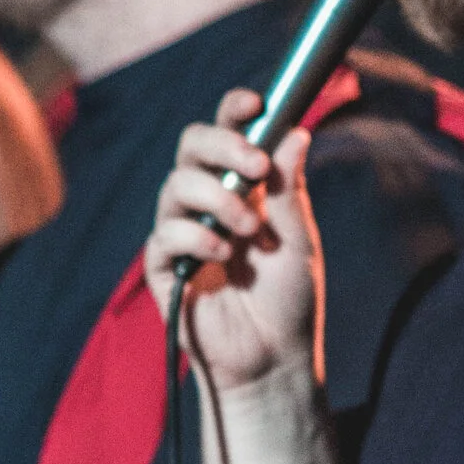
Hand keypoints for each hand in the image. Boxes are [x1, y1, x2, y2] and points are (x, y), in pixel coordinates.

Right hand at [144, 92, 324, 394]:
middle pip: (192, 145)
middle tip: (256, 167)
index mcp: (243, 187)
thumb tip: (296, 131)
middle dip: (222, 146)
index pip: (228, 134)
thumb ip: (291, 189)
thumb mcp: (299, 240)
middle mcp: (208, 201)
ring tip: (249, 229)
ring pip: (176, 184)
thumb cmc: (289, 300)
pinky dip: (194, 237)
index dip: (235, 111)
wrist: (274, 359)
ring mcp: (183, 231)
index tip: (256, 103)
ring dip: (216, 197)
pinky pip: (164, 234)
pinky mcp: (164, 267)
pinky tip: (222, 255)